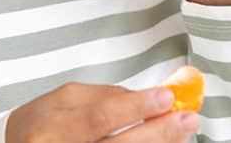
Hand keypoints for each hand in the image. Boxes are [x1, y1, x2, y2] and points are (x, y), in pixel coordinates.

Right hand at [5, 82, 199, 141]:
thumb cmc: (42, 124)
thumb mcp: (64, 100)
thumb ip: (104, 97)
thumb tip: (144, 97)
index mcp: (52, 129)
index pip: (99, 117)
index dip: (135, 107)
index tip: (167, 97)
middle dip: (157, 133)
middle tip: (188, 118)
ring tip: (183, 131)